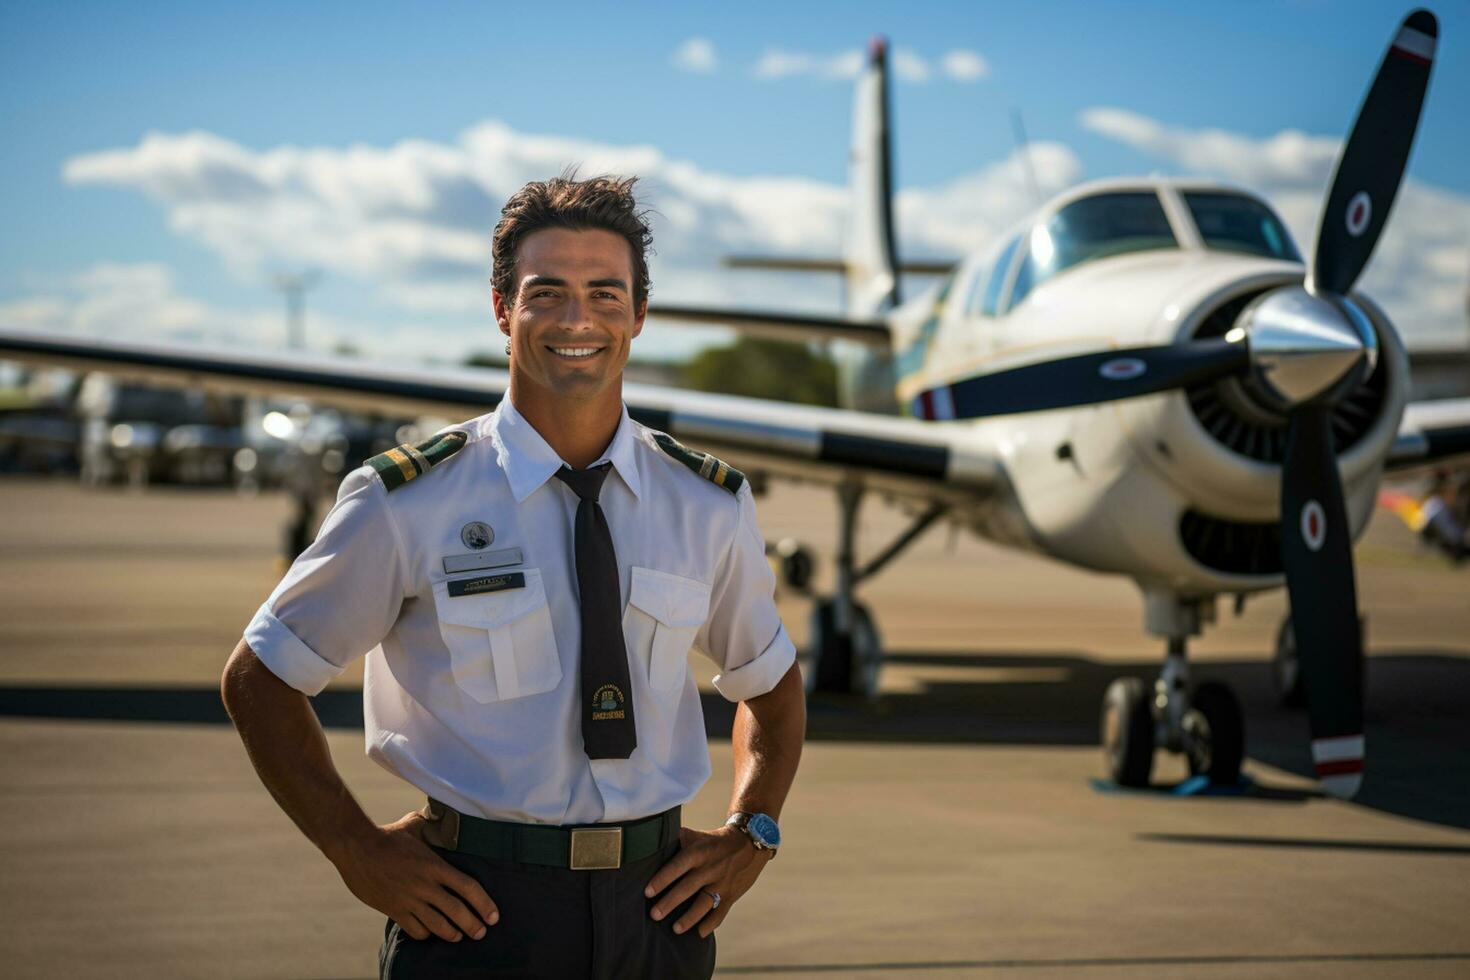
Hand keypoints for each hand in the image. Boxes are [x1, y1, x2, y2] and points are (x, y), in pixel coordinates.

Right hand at [331, 810, 498, 942]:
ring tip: (459, 936)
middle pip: (457, 912)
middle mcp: (425, 885)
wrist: (356, 847)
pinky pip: (415, 930)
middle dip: (473, 926)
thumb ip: (433, 826)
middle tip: (481, 933)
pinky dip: (425, 934)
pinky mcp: (393, 909)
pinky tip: (429, 931)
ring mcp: (409, 900)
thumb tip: (445, 817)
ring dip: (452, 934)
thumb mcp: (416, 825)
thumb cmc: (388, 835)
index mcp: (435, 865)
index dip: (484, 904)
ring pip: (437, 926)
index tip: (494, 915)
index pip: (468, 887)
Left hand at [645, 824, 772, 938]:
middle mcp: (711, 868)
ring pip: (704, 903)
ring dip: (689, 918)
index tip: (648, 892)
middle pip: (688, 887)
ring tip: (675, 929)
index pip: (678, 866)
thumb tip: (655, 841)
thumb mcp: (699, 836)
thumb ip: (679, 840)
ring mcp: (723, 882)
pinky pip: (721, 912)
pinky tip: (699, 933)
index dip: (663, 879)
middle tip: (654, 915)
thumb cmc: (716, 841)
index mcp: (699, 852)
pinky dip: (711, 924)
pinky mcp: (732, 894)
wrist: (751, 842)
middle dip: (670, 902)